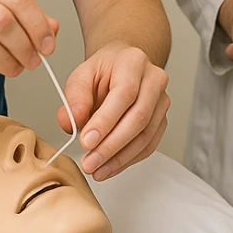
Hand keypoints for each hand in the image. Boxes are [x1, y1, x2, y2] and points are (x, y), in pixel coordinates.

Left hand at [55, 40, 169, 181]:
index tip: (86, 141)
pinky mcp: (161, 120)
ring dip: (119, 158)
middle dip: (111, 145)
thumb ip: (75, 97)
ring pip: (145, 136)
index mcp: (133, 62)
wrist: (122, 66)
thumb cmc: (104, 70)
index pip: (124, 94)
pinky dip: (128, 160)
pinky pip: (148, 145)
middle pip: (138, 118)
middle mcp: (154, 80)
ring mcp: (161, 101)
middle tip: (89, 162)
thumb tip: (71, 121)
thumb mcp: (82, 75)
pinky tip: (110, 167)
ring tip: (96, 170)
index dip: (105, 121)